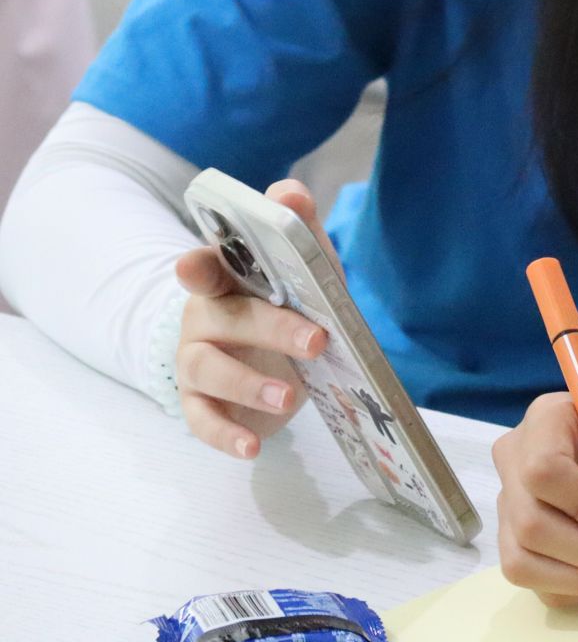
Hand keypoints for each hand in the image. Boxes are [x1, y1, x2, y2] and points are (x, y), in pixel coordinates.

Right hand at [175, 178, 329, 458]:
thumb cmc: (290, 303)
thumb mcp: (305, 268)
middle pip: (225, 319)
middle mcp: (203, 316)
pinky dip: (225, 434)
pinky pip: (203, 419)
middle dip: (270, 328)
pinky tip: (251, 448)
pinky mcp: (201, 403)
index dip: (199, 266)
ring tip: (289, 397)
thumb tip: (290, 193)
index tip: (196, 267)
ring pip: (207, 370)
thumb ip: (299, 230)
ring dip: (247, 384)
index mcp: (225, 278)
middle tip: (317, 340)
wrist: (281, 359)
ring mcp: (196, 361)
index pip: (204, 266)